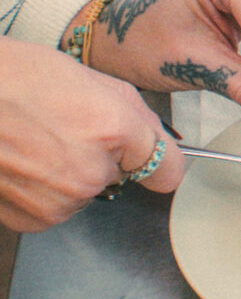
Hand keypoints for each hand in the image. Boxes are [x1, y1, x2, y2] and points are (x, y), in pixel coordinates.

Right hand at [0, 38, 185, 231]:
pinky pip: (57, 207)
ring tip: (37, 142)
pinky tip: (23, 162)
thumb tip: (161, 142)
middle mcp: (91, 172)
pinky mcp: (34, 219)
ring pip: (88, 192)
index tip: (151, 157)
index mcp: (113, 130)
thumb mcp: (92, 80)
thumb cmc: (15, 79)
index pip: (168, 169)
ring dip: (71, 174)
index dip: (159, 159)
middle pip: (122, 177)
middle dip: (104, 157)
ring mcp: (61, 201)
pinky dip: (44, 191)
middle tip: (67, 129)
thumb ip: (137, 117)